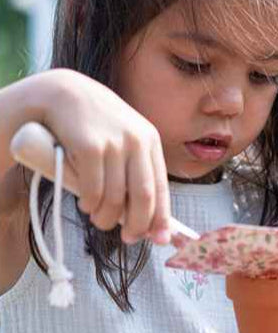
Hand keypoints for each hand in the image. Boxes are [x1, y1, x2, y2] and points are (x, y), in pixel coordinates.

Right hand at [17, 70, 170, 244]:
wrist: (61, 92)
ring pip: (116, 196)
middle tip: (128, 238)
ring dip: (107, 217)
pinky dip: (90, 204)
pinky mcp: (89, 145)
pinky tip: (86, 206)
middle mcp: (136, 140)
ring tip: (100, 220)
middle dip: (136, 224)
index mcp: (150, 141)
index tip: (159, 239)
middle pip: (143, 196)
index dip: (161, 218)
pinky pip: (93, 188)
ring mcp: (113, 142)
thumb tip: (151, 217)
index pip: (161, 187)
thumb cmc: (95, 125)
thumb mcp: (124, 139)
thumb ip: (136, 170)